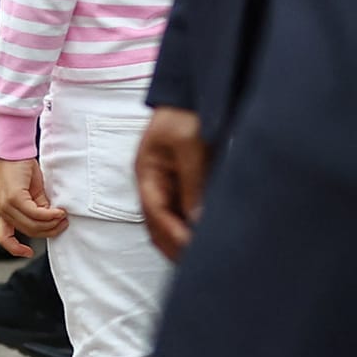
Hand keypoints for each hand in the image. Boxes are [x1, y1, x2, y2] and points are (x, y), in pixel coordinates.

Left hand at [0, 157, 67, 258]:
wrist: (16, 150)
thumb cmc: (23, 168)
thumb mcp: (32, 193)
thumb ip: (38, 208)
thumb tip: (52, 221)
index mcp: (4, 212)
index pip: (3, 237)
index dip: (14, 249)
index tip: (28, 252)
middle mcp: (3, 211)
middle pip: (30, 231)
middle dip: (49, 231)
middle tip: (64, 223)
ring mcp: (7, 205)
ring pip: (33, 225)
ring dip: (52, 224)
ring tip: (64, 217)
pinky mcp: (14, 198)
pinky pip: (36, 213)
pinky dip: (50, 215)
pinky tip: (59, 212)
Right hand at [135, 107, 211, 262]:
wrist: (195, 92)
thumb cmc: (186, 112)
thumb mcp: (190, 144)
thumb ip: (192, 182)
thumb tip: (197, 221)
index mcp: (147, 173)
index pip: (155, 215)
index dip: (173, 236)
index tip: (195, 250)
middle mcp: (155, 184)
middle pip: (159, 227)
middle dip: (176, 247)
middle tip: (202, 264)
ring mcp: (168, 186)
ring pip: (171, 224)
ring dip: (184, 242)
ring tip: (207, 257)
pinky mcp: (185, 186)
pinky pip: (185, 215)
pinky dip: (193, 230)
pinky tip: (209, 238)